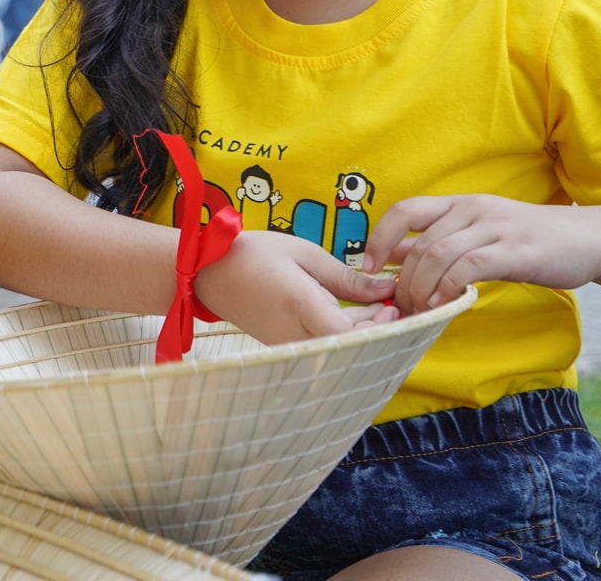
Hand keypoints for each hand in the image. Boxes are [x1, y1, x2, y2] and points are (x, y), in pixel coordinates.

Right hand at [194, 230, 398, 344]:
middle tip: (392, 303)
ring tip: (377, 304)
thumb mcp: (303, 253)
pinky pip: (323, 344)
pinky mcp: (285, 346)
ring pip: (337, 347)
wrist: (207, 274)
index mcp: (298, 304)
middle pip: (347, 345)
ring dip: (362, 330)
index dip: (376, 325)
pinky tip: (354, 311)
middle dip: (376, 327)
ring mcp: (288, 344)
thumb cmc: (252, 254)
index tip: (391, 304)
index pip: (346, 333)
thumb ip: (344, 276)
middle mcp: (293, 332)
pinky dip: (344, 332)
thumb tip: (382, 288)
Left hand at [360, 195, 600, 316]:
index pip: (404, 210)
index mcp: (459, 204)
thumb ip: (438, 242)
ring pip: (439, 255)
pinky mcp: (517, 250)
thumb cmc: (527, 240)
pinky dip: (450, 287)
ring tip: (420, 311)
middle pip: (420, 243)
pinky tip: (446, 304)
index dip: (380, 238)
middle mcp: (473, 209)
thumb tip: (393, 257)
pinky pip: (470, 267)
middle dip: (403, 280)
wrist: (587, 239)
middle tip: (401, 307)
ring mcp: (495, 227)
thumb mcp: (478, 233)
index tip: (370, 268)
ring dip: (422, 288)